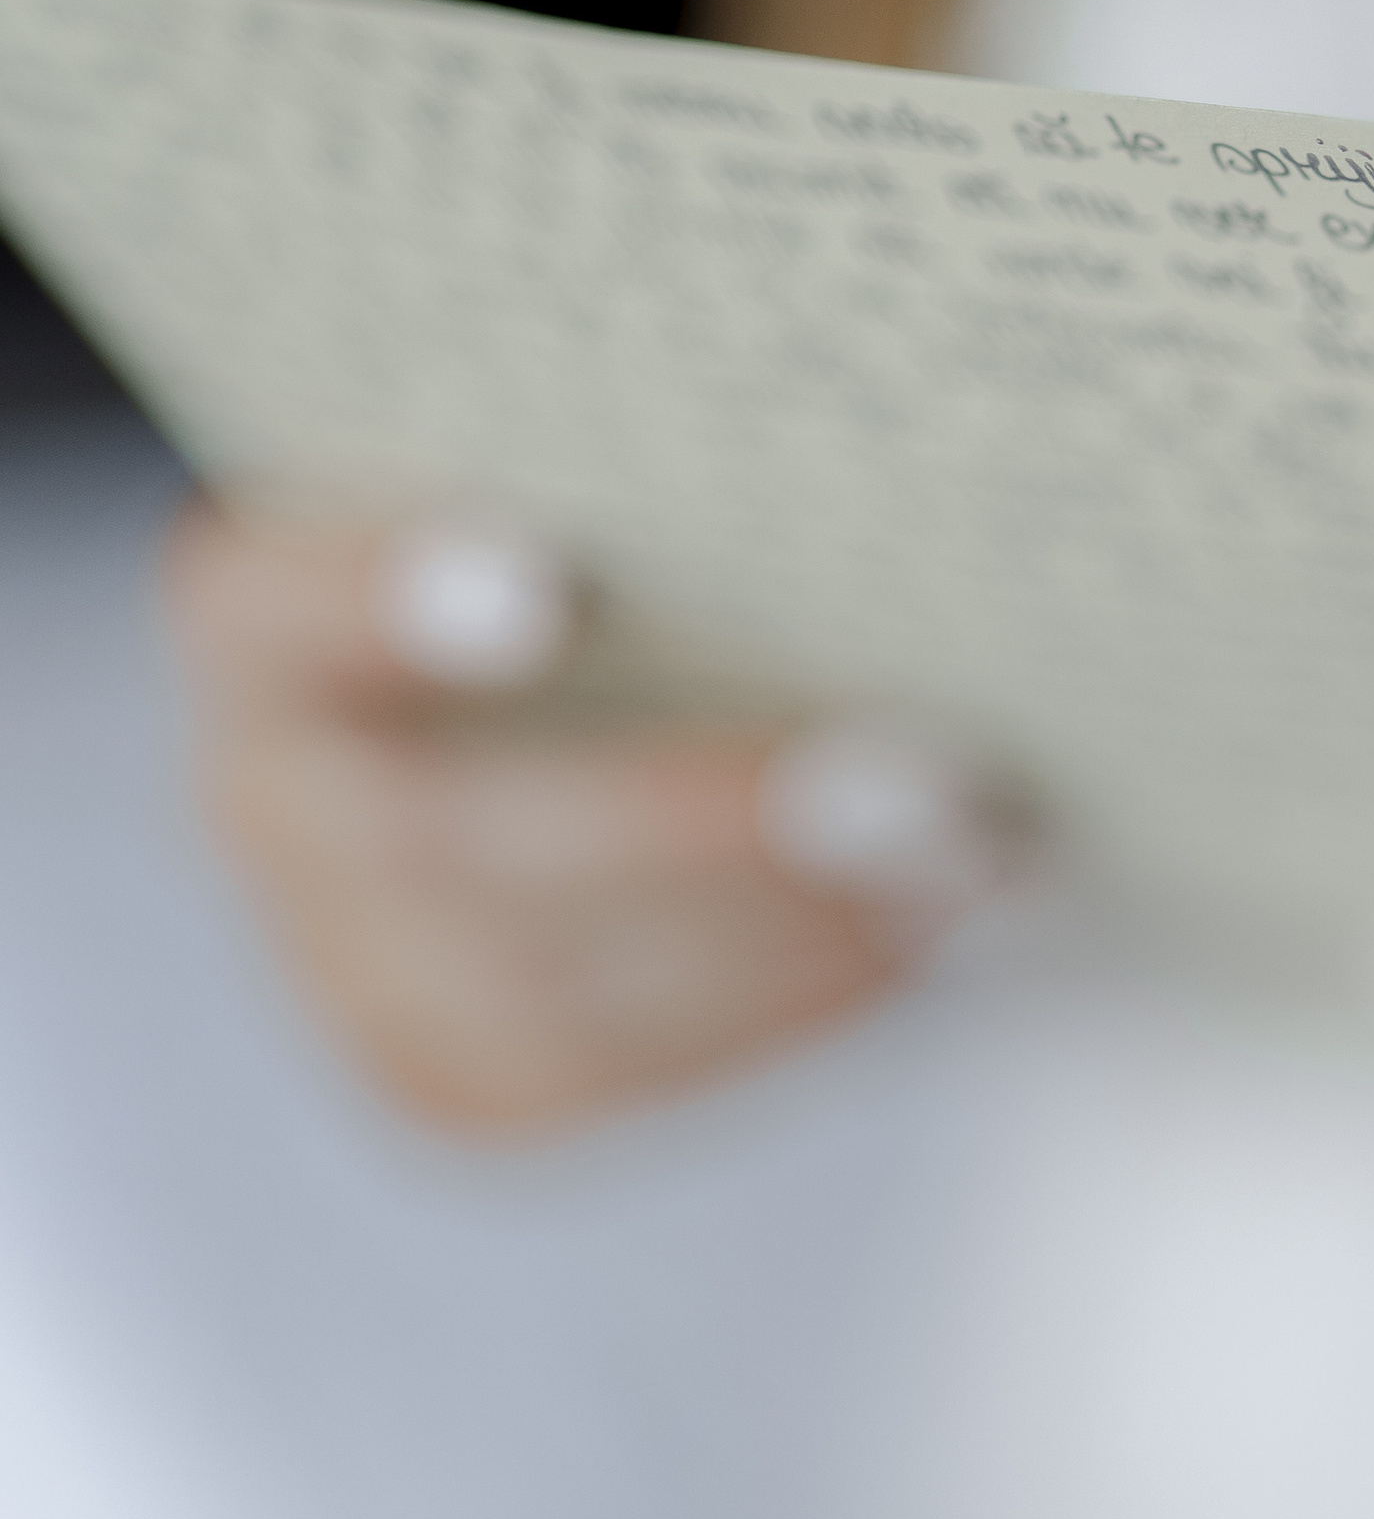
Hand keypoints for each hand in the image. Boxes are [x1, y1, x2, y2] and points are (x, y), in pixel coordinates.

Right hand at [165, 503, 1011, 1135]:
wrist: (605, 724)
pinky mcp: (453, 1085)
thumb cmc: (635, 554)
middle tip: (919, 778)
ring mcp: (347, 968)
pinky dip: (783, 999)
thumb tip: (866, 433)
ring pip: (538, 991)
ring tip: (967, 850)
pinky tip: (919, 924)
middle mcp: (269, 800)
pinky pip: (615, 1072)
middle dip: (697, 822)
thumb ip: (663, 481)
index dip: (388, 598)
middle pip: (438, 838)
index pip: (271, 605)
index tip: (561, 586)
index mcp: (261, 620)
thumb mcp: (619, 497)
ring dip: (785, 926)